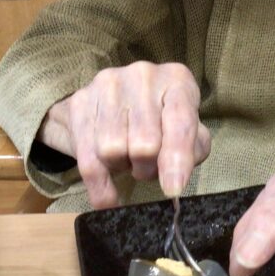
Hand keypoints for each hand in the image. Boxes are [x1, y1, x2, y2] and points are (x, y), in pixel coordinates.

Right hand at [38, 62, 210, 206]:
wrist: (110, 100)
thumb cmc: (159, 119)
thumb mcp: (186, 128)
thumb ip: (194, 148)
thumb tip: (177, 175)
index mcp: (177, 79)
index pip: (180, 121)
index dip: (177, 158)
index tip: (173, 189)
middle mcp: (143, 75)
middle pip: (144, 143)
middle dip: (148, 167)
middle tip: (146, 166)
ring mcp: (108, 85)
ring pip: (113, 150)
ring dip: (122, 167)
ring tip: (127, 158)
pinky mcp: (80, 101)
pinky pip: (88, 158)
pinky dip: (100, 188)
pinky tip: (107, 199)